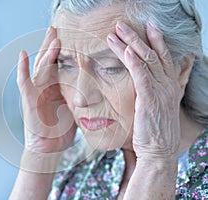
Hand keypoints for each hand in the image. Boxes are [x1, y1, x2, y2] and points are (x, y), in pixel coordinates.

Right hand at [17, 27, 76, 153]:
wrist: (49, 146)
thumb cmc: (62, 128)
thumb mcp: (74, 107)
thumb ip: (80, 94)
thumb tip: (97, 87)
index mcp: (57, 86)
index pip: (60, 63)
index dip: (65, 50)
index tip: (73, 37)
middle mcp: (46, 85)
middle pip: (49, 60)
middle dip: (53, 44)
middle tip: (58, 28)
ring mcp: (36, 90)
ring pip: (41, 66)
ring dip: (46, 51)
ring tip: (52, 35)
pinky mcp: (28, 99)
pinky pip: (24, 81)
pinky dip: (23, 69)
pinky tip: (22, 55)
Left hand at [107, 21, 182, 160]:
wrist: (159, 152)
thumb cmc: (156, 132)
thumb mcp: (162, 108)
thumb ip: (162, 91)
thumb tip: (158, 81)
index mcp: (170, 86)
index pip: (164, 57)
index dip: (157, 40)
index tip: (149, 26)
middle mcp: (167, 85)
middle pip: (153, 54)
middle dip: (137, 37)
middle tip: (122, 24)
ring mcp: (160, 91)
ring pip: (145, 61)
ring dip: (129, 45)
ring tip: (115, 33)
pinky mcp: (149, 99)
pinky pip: (142, 76)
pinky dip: (134, 63)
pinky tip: (126, 52)